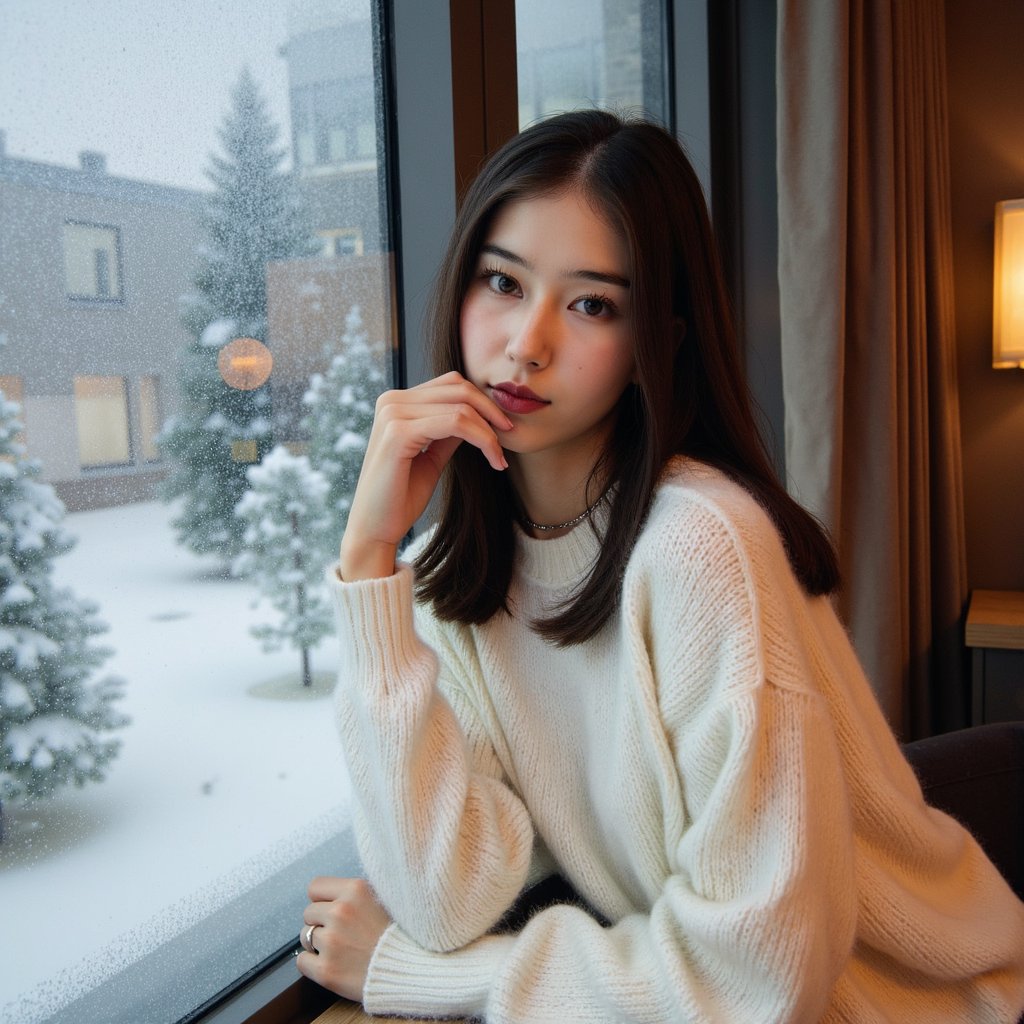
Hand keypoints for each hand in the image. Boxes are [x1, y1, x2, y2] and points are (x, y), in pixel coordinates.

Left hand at [296, 877, 392, 1001]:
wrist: (411, 969)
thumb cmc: (398, 935)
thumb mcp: (382, 899)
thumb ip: (356, 894)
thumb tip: (332, 895)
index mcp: (355, 890)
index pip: (315, 887)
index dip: (322, 899)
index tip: (331, 909)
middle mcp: (341, 912)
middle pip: (309, 912)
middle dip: (321, 922)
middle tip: (340, 933)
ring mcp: (332, 941)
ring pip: (305, 936)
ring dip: (318, 943)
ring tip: (340, 949)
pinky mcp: (327, 970)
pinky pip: (302, 961)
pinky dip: (312, 964)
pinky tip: (332, 963)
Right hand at [340, 372, 512, 579]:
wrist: (376, 529)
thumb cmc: (400, 497)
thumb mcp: (431, 457)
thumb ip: (448, 432)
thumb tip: (477, 415)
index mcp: (396, 403)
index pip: (450, 384)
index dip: (482, 402)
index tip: (502, 429)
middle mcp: (391, 401)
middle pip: (458, 388)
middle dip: (491, 412)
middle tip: (510, 436)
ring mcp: (393, 414)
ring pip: (461, 407)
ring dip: (489, 432)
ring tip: (499, 457)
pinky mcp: (399, 433)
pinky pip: (456, 423)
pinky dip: (482, 440)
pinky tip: (492, 460)